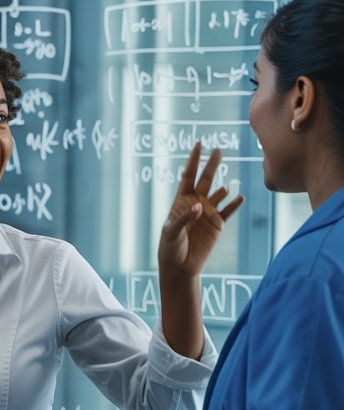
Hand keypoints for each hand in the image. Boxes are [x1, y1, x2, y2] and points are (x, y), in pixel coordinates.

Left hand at [158, 142, 243, 277]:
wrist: (180, 265)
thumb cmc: (170, 246)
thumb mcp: (171, 231)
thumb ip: (184, 218)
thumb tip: (199, 206)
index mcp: (181, 200)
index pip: (188, 175)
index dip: (193, 160)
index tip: (199, 144)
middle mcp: (196, 203)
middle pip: (206, 179)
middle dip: (211, 164)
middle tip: (219, 150)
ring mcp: (208, 212)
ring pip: (219, 194)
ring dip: (221, 191)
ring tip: (222, 190)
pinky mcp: (218, 224)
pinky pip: (228, 211)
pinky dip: (234, 204)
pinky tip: (239, 197)